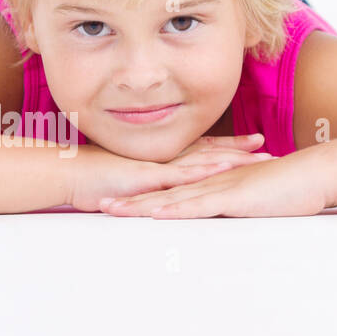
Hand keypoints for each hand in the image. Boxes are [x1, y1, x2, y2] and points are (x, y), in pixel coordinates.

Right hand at [68, 133, 273, 211]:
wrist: (67, 172)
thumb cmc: (90, 177)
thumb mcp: (125, 181)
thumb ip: (145, 184)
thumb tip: (158, 191)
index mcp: (161, 159)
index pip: (202, 151)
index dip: (229, 147)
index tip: (254, 144)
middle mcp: (164, 159)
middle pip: (210, 153)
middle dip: (241, 152)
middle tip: (269, 150)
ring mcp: (158, 166)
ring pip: (203, 161)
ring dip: (232, 160)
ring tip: (258, 159)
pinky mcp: (148, 177)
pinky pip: (179, 175)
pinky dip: (201, 172)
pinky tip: (221, 171)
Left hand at [98, 145, 334, 217]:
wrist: (318, 173)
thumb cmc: (291, 189)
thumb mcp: (255, 200)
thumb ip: (236, 206)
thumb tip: (223, 215)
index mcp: (214, 181)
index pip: (171, 189)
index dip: (143, 194)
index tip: (118, 199)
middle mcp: (211, 181)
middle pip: (162, 192)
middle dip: (130, 199)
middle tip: (98, 204)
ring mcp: (221, 187)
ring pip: (173, 197)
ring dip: (142, 205)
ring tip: (113, 210)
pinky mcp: (235, 198)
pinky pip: (200, 204)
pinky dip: (177, 209)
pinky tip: (157, 214)